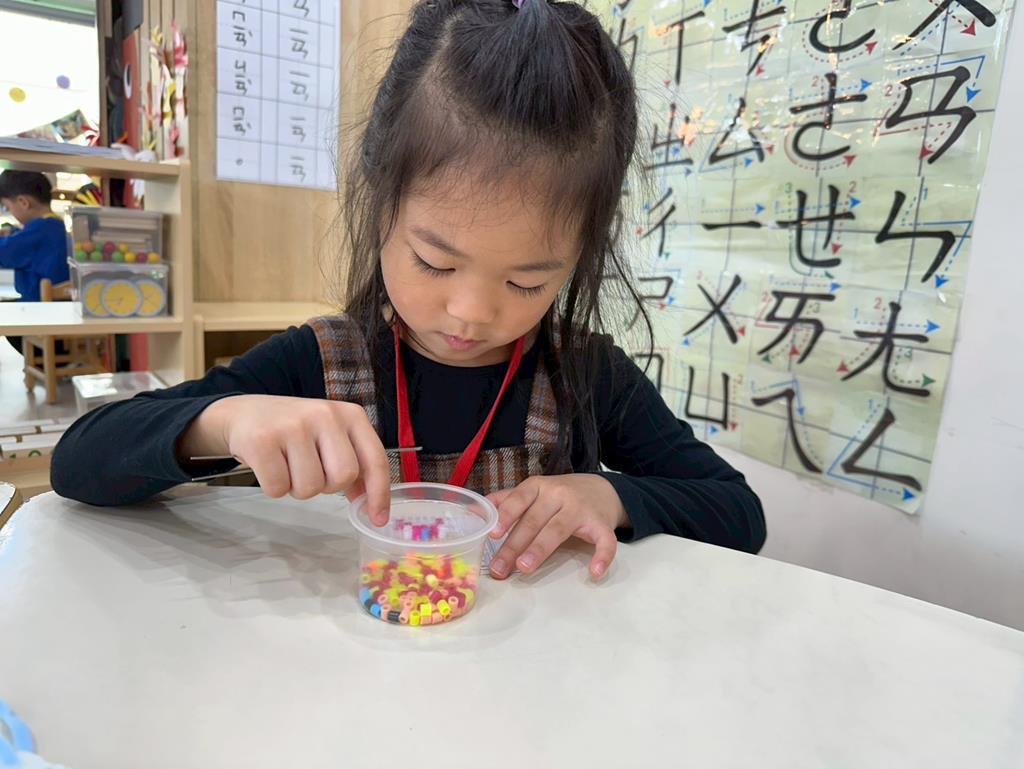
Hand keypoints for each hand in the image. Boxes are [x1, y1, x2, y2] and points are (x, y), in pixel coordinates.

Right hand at [181, 395, 391, 522]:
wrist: (245, 413)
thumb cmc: (295, 430)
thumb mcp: (331, 437)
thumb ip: (353, 464)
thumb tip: (369, 503)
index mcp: (350, 415)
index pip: (374, 459)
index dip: (379, 493)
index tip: (378, 519)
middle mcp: (325, 414)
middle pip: (343, 476)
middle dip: (328, 486)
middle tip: (312, 472)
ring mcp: (293, 425)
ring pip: (310, 487)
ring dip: (298, 488)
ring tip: (288, 466)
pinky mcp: (262, 440)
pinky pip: (278, 488)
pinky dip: (274, 488)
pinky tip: (270, 466)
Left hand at [486, 474, 628, 579]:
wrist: (602, 489)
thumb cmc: (560, 495)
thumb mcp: (534, 491)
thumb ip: (508, 501)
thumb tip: (477, 514)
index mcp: (538, 487)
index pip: (519, 499)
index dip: (506, 515)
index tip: (493, 534)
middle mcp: (558, 494)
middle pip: (534, 520)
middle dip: (515, 545)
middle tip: (500, 568)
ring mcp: (581, 509)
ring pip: (559, 529)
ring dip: (541, 549)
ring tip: (525, 568)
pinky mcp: (602, 524)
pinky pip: (604, 540)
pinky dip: (602, 556)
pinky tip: (594, 572)